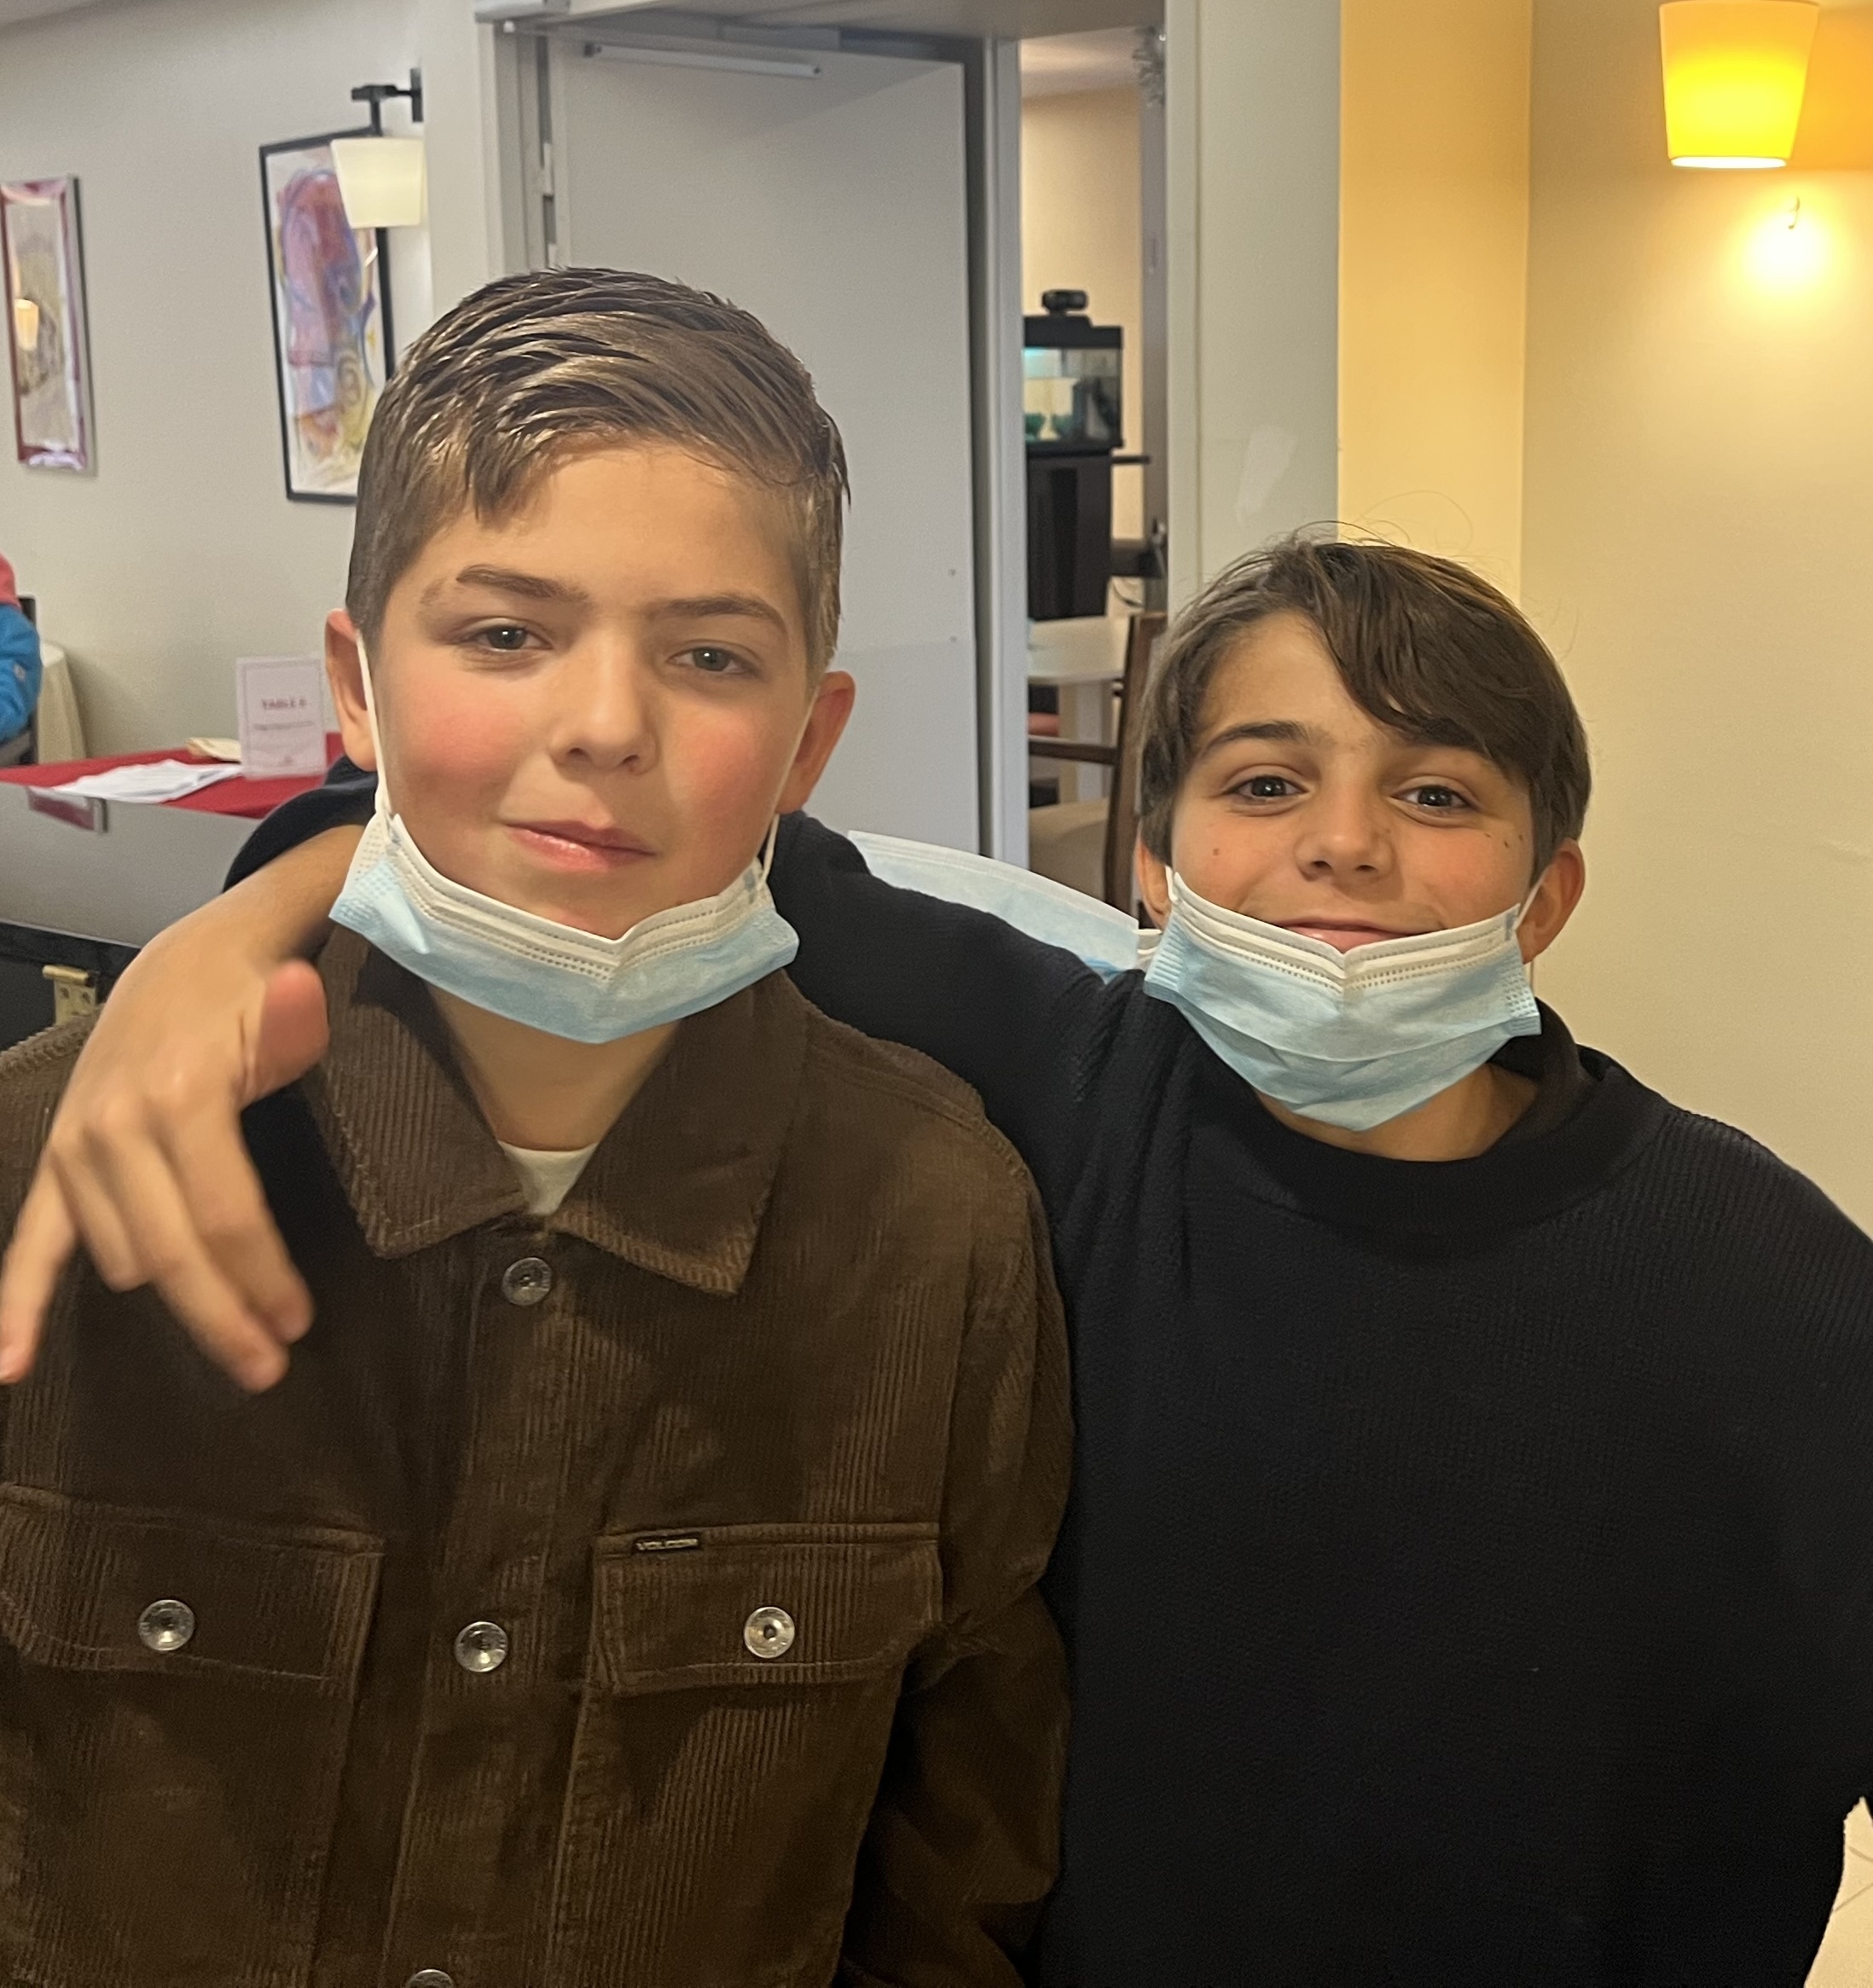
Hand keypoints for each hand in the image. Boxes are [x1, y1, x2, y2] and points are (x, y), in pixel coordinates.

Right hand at [0, 826, 355, 1389]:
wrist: (190, 954)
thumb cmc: (256, 985)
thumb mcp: (291, 994)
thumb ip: (299, 1016)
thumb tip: (304, 998)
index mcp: (180, 1093)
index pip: (225, 1215)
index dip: (262, 1277)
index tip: (298, 1322)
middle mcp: (115, 1126)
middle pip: (170, 1252)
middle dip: (222, 1316)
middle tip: (267, 1367)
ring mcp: (78, 1146)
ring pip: (122, 1259)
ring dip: (172, 1305)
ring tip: (230, 1343)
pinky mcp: (58, 1158)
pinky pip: (32, 1240)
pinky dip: (16, 1303)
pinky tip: (11, 1365)